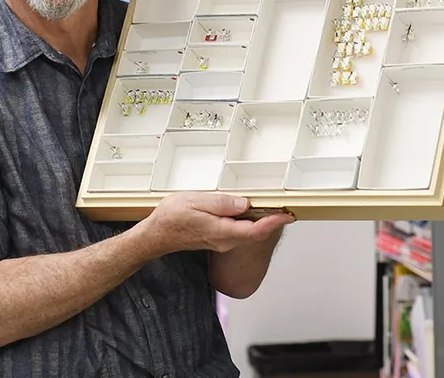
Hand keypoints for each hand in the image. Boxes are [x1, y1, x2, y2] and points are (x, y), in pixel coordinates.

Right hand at [140, 191, 294, 255]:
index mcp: (221, 231)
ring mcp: (221, 241)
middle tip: (286, 208)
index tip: (287, 215)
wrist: (156, 235)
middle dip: (272, 221)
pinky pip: (238, 232)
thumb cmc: (171, 218)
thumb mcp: (195, 202)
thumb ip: (221, 203)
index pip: (254, 230)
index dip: (273, 222)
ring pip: (247, 233)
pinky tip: (250, 212)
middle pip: (255, 232)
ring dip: (262, 221)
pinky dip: (249, 222)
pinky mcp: (217, 239)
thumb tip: (244, 204)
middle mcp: (224, 240)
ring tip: (273, 208)